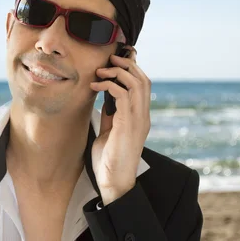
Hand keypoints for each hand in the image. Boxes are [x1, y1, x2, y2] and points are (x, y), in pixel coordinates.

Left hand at [89, 46, 150, 204]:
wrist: (113, 182)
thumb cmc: (109, 160)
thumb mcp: (109, 132)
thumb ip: (111, 116)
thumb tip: (105, 100)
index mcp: (140, 117)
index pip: (143, 85)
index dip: (132, 69)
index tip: (116, 61)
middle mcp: (143, 116)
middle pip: (143, 79)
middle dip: (126, 64)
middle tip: (110, 58)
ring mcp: (138, 120)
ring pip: (136, 84)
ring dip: (117, 72)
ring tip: (101, 70)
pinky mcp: (128, 125)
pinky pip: (123, 96)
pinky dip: (109, 85)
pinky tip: (96, 86)